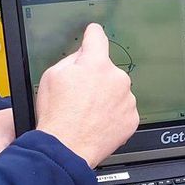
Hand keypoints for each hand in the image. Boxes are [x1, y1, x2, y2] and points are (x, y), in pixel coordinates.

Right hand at [34, 24, 138, 167]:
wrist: (67, 149)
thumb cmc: (57, 116)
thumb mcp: (51, 77)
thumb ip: (71, 60)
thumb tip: (82, 56)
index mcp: (96, 63)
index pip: (97, 36)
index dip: (92, 35)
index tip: (93, 35)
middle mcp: (117, 78)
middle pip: (107, 69)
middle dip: (96, 77)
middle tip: (80, 96)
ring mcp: (127, 99)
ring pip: (117, 90)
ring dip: (106, 97)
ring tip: (88, 114)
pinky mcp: (132, 118)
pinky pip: (123, 109)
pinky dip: (113, 114)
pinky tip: (98, 123)